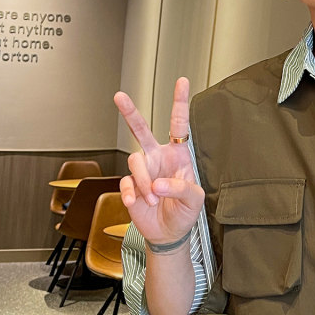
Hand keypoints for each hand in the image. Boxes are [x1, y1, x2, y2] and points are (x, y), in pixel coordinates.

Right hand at [114, 77, 204, 245]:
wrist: (169, 233)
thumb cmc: (185, 212)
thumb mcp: (194, 201)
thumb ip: (180, 189)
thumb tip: (157, 183)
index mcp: (178, 156)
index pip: (179, 125)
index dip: (180, 103)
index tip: (182, 81)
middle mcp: (158, 158)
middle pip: (141, 130)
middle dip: (130, 113)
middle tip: (120, 97)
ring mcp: (142, 171)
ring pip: (134, 161)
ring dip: (144, 182)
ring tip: (153, 198)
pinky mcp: (129, 185)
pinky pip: (125, 183)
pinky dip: (131, 194)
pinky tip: (138, 203)